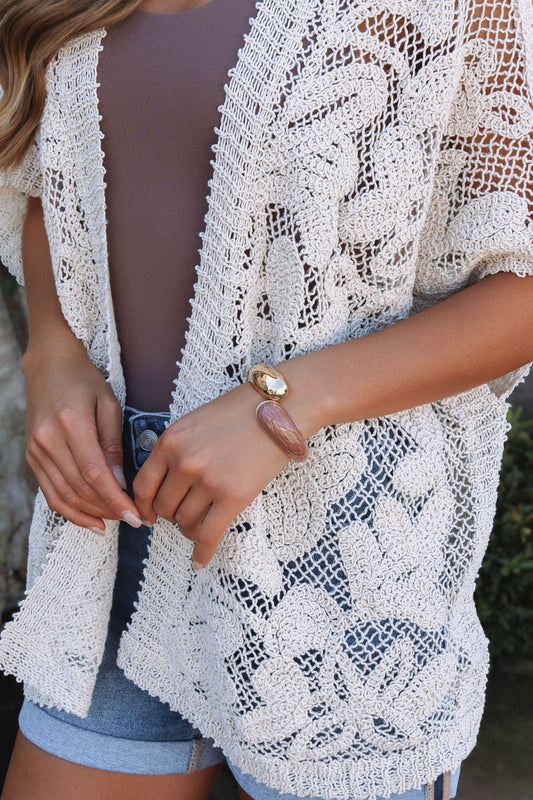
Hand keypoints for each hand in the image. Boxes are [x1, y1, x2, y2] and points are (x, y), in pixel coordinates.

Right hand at [22, 331, 141, 532]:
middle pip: (80, 489)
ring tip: (116, 521)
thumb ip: (114, 445)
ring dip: (92, 514)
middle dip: (108, 510)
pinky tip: (92, 520)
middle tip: (134, 520)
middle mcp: (48, 440)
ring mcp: (36, 451)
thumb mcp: (109, 405)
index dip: (115, 500)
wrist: (48, 366)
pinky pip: (50, 493)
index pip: (95, 474)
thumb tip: (121, 483)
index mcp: (71, 423)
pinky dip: (71, 511)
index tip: (136, 515)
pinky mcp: (32, 457)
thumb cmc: (84, 381)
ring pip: (64, 496)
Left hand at [132, 383, 294, 567]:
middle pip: (164, 508)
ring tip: (201, 527)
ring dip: (190, 530)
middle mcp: (184, 462)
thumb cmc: (242, 411)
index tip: (149, 516)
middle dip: (172, 516)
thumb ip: (177, 449)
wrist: (281, 407)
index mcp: (170, 441)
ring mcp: (208, 480)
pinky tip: (199, 562)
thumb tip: (166, 485)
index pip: (143, 486)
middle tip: (186, 515)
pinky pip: (208, 535)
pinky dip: (202, 553)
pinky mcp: (233, 496)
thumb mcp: (196, 422)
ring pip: (185, 523)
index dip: (144, 507)